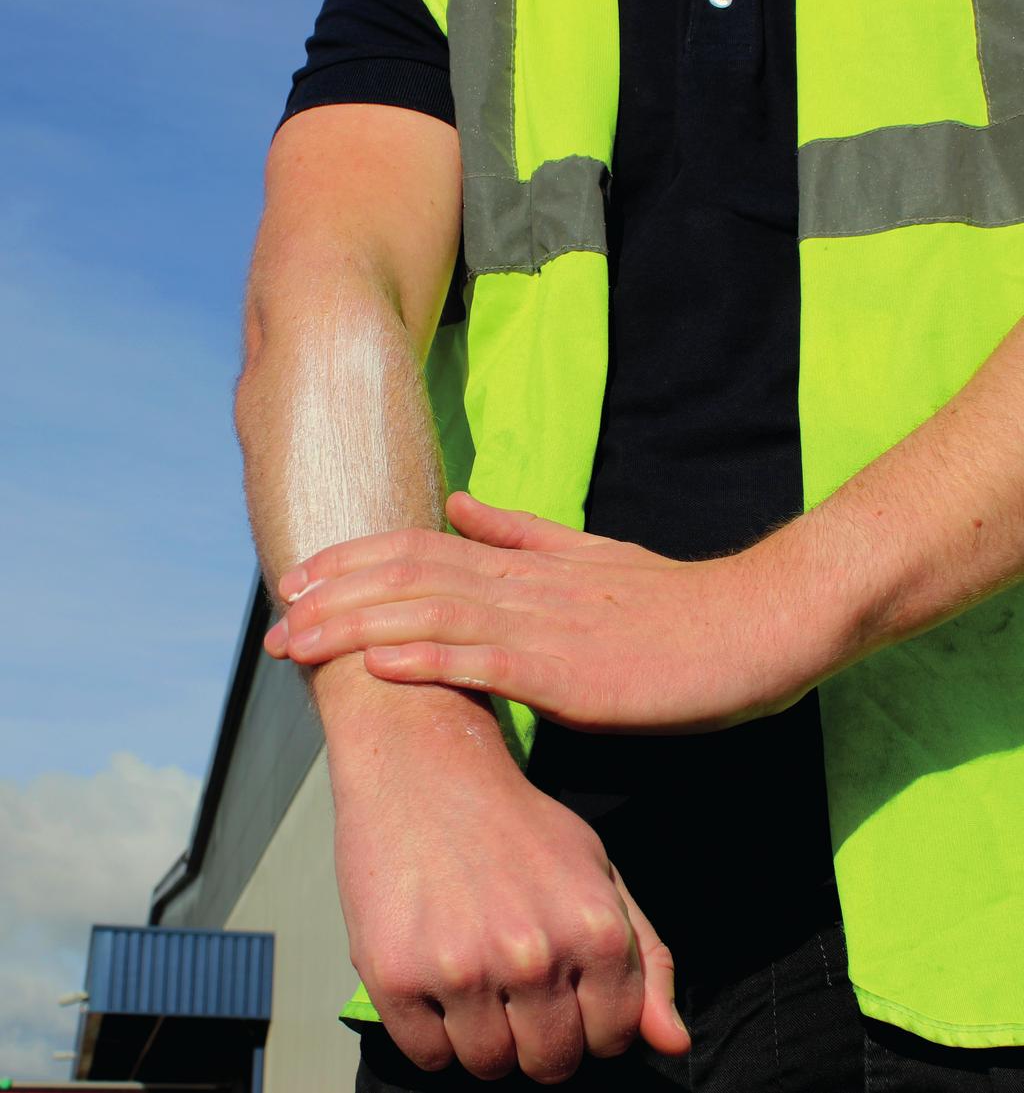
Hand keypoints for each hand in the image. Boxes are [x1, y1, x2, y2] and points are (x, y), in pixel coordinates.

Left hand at [266, 492, 838, 731]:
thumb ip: (519, 532)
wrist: (753, 625)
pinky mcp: (573, 672)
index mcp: (524, 564)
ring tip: (295, 642)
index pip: (420, 550)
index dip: (353, 561)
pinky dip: (430, 660)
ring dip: (357, 628)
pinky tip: (379, 666)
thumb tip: (455, 503)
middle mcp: (523, 586)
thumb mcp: (587, 556)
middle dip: (334, 597)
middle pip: (410, 578)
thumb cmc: (672, 602)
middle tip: (273, 619)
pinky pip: (490, 662)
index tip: (300, 579)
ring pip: (434, 616)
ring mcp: (545, 626)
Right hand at [316, 659, 688, 1082]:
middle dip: (535, 1032)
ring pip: (488, 1065)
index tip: (559, 982)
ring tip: (469, 965)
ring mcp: (463, 968)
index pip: (612, 1039)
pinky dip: (429, 1029)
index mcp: (595, 930)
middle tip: (509, 975)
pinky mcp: (397, 976)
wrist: (425, 766)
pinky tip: (431, 968)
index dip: (585, 1016)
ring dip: (480, 1032)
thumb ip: (646, 960)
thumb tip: (674, 1044)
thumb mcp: (598, 870)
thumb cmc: (516, 823)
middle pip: (551, 1063)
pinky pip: (426, 1056)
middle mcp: (535, 955)